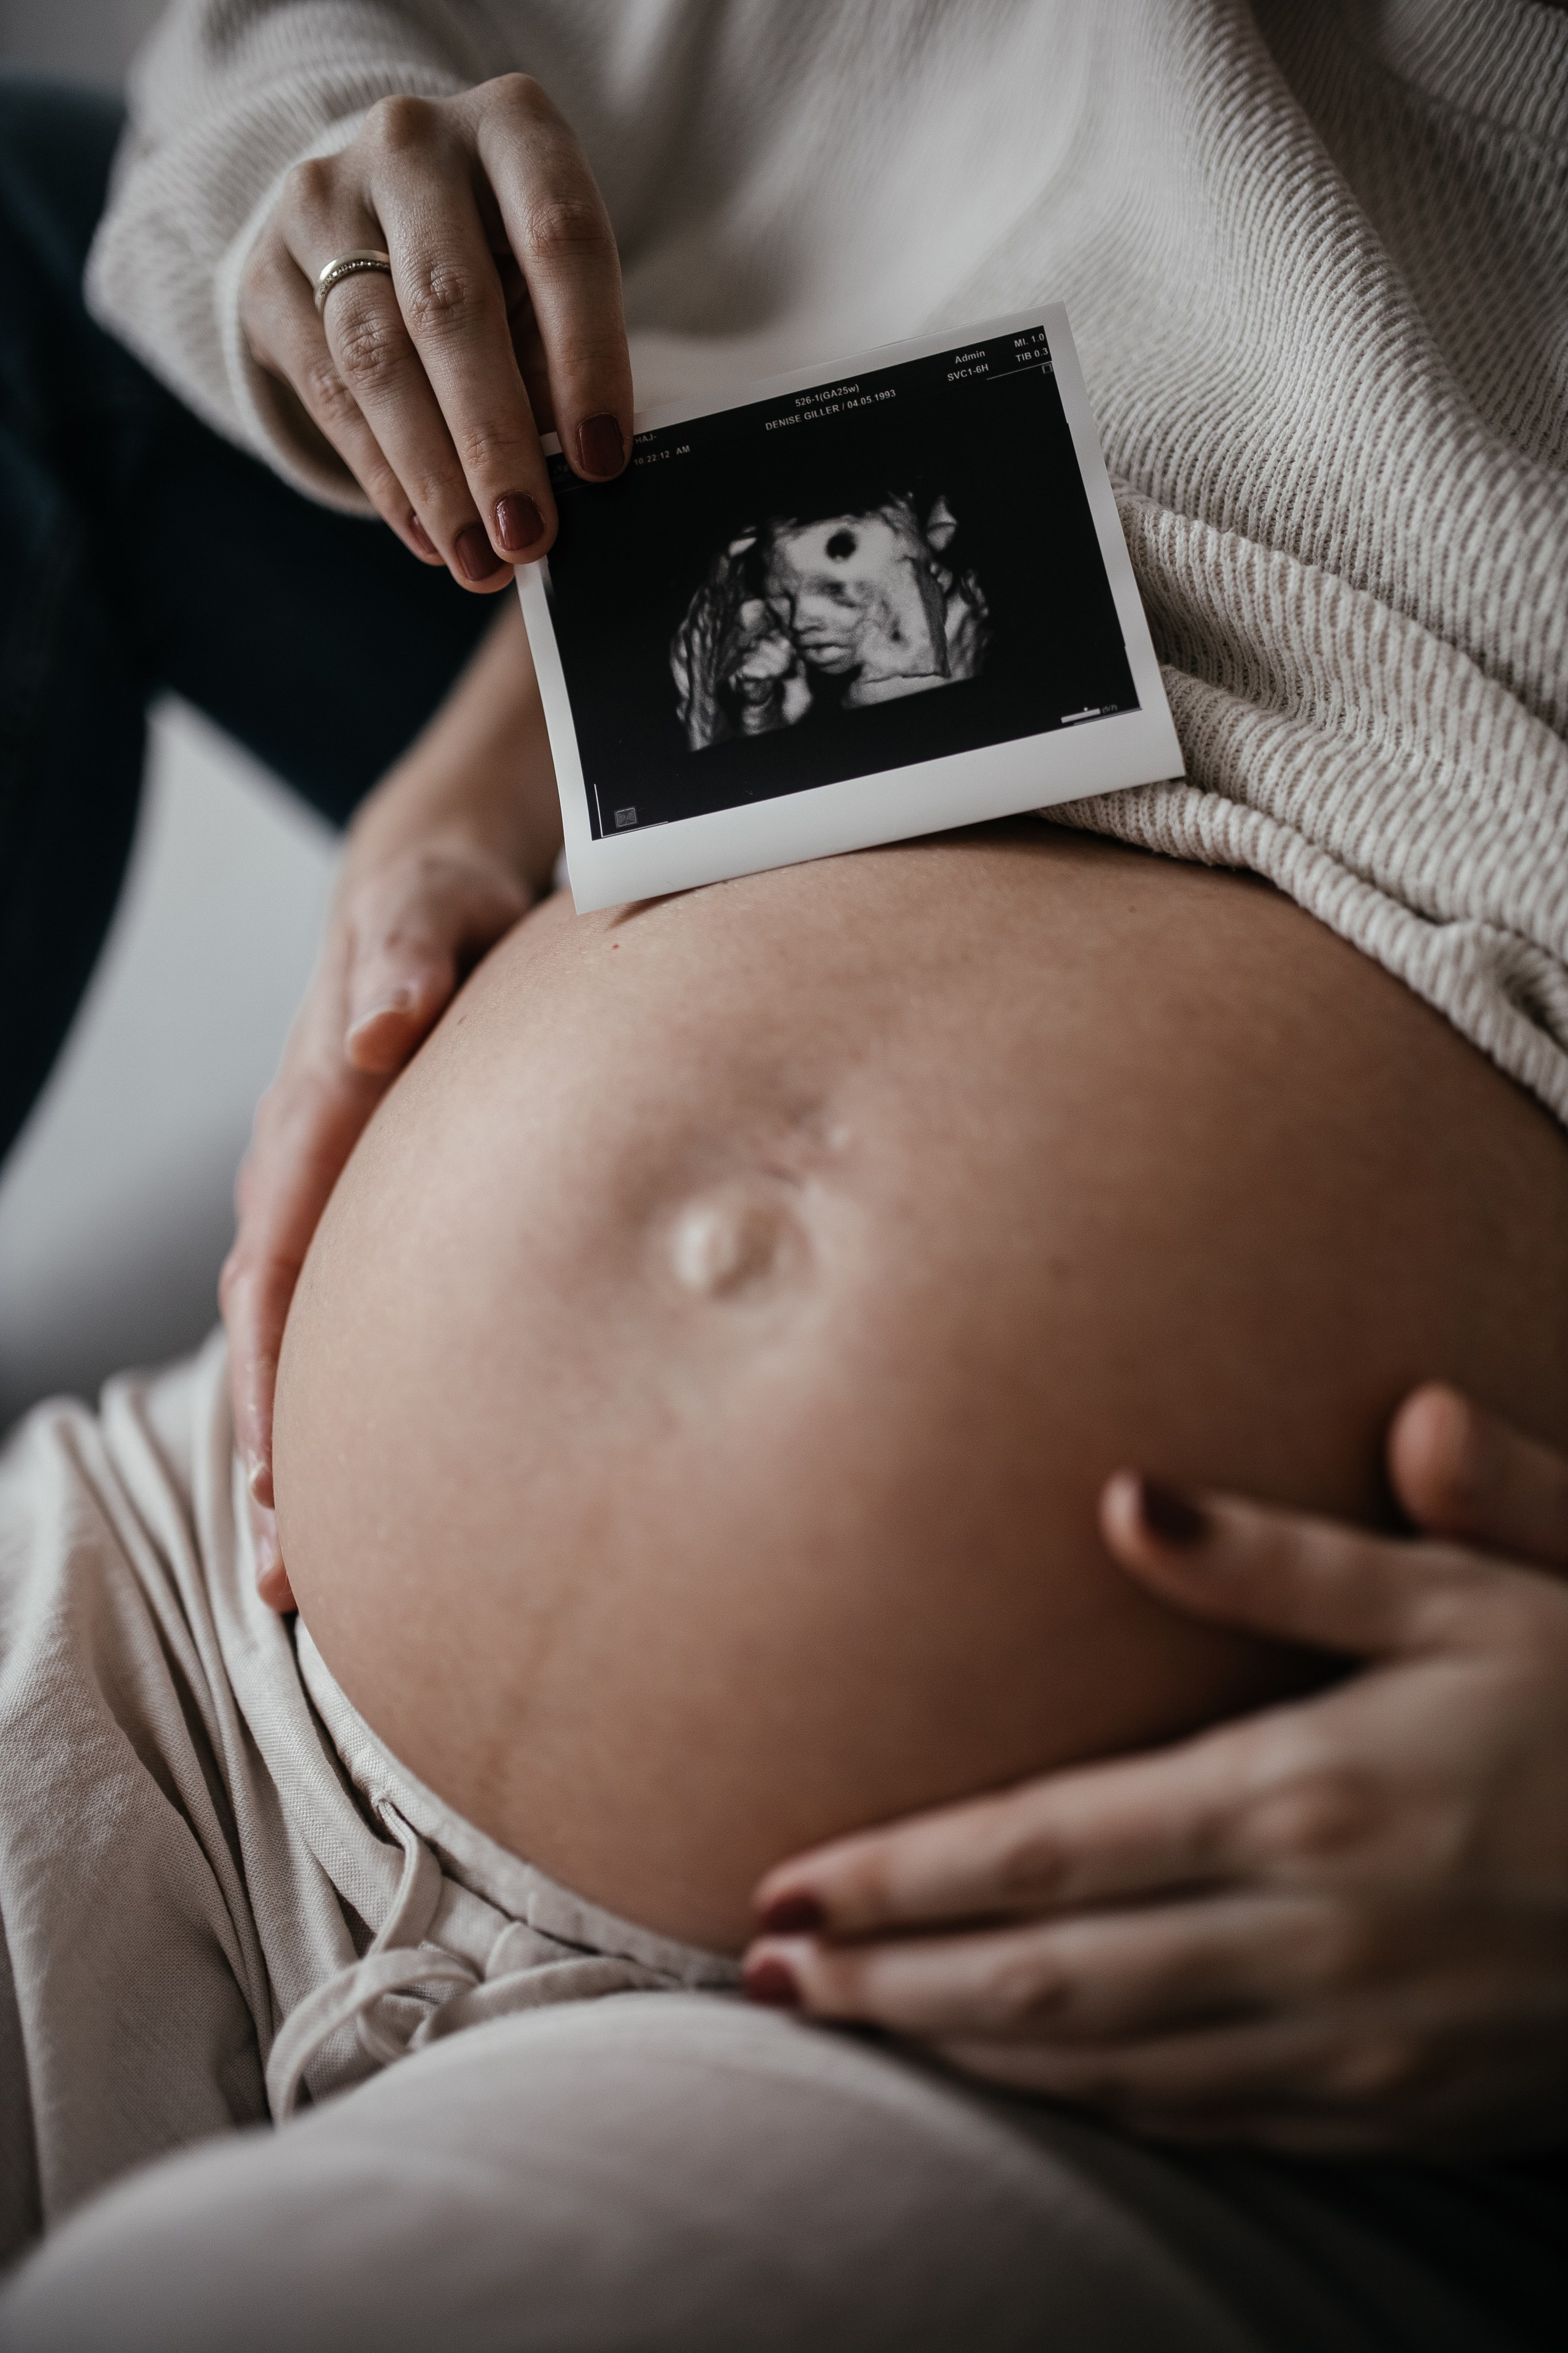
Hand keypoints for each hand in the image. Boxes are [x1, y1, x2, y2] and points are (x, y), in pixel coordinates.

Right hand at [222, 606, 557, 1609]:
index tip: (283, 1479)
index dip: (274, 1377)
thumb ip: (408, 956)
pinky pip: (336, 1325)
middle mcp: (298, 1174)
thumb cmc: (436, 907)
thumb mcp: (427, 904)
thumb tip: (388, 1025)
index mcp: (310, 1117)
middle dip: (273, 1459)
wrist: (425, 897)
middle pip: (271, 1335)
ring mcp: (323, 1203)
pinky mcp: (363, 1220)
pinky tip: (371, 1493)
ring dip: (297, 1459)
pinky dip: (340, 1408)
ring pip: (294, 1347)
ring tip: (310, 1587)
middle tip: (290, 1586)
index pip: (277, 1265)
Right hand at [240, 74, 630, 586]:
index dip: (586, 358)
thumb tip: (577, 480)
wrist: (374, 202)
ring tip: (478, 558)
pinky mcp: (267, 268)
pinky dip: (386, 476)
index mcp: (512, 126)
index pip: (559, 240)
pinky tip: (428, 535)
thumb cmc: (498, 250)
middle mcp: (410, 144)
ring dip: (433, 476)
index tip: (602, 462)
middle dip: (494, 440)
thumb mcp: (548, 276)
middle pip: (451, 306)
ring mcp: (324, 198)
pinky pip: (329, 391)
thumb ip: (562, 356)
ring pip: (377, 356)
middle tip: (527, 536)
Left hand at [745, 1387, 1567, 2155]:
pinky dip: (1095, 2110)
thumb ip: (1291, 1554)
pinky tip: (1026, 2087)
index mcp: (1304, 1795)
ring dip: (965, 2053)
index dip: (899, 1872)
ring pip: (1111, 2069)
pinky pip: (1209, 2124)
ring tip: (850, 2029)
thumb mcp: (1476, 1595)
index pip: (1044, 1845)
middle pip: (1044, 1976)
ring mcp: (1355, 2043)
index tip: (784, 1884)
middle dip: (891, 1979)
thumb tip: (1125, 1494)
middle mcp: (1310, 1937)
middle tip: (766, 1976)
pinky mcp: (1402, 2106)